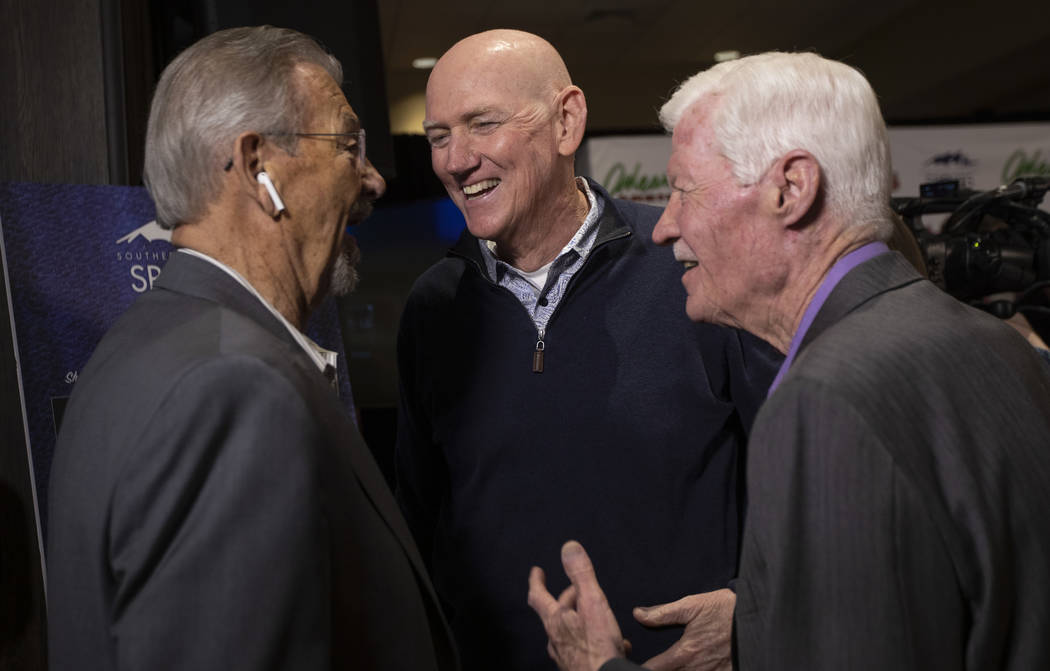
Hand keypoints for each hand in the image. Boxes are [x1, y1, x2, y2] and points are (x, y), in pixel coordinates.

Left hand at [528, 540, 626, 670]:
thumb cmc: (598, 649)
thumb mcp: (593, 604)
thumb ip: (581, 575)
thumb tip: (569, 547)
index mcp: (556, 620)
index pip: (538, 596)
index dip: (536, 581)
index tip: (537, 571)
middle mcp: (556, 639)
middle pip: (556, 614)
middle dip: (567, 599)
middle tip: (578, 590)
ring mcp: (565, 656)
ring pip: (569, 632)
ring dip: (580, 620)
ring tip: (596, 616)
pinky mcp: (578, 667)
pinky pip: (583, 649)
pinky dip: (594, 641)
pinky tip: (612, 643)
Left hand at [633, 589, 734, 670]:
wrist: (758, 617)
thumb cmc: (726, 610)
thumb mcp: (692, 605)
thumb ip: (663, 613)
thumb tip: (638, 614)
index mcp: (686, 652)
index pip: (654, 669)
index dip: (644, 668)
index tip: (638, 664)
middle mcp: (699, 669)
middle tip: (658, 663)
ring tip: (676, 665)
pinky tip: (696, 668)